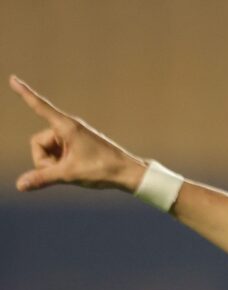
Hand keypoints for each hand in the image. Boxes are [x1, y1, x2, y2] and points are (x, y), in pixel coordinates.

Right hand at [9, 74, 145, 191]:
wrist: (128, 173)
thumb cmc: (103, 170)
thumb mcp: (69, 174)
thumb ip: (42, 178)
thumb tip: (20, 185)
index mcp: (66, 127)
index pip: (40, 107)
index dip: (24, 94)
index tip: (12, 79)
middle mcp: (68, 127)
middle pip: (38, 143)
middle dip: (44, 160)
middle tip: (63, 170)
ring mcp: (72, 136)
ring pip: (47, 150)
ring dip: (53, 163)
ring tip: (73, 170)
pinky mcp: (76, 145)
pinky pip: (57, 153)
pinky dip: (60, 163)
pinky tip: (74, 170)